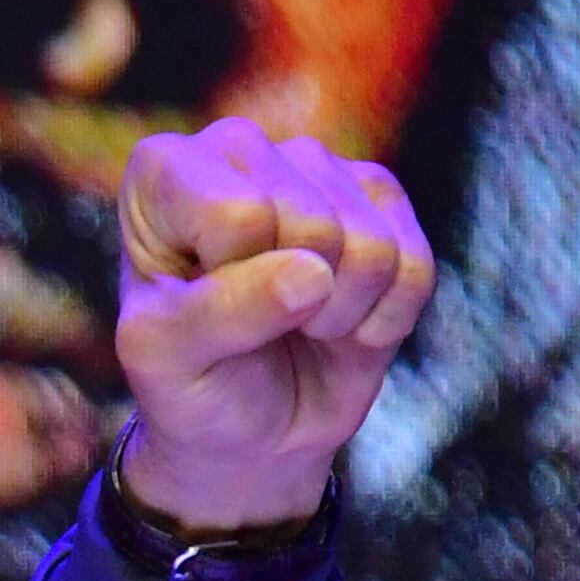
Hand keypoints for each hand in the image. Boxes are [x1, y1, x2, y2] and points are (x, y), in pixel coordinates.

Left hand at [111, 118, 435, 530]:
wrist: (246, 431)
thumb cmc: (189, 383)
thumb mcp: (168, 362)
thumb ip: (221, 312)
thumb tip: (313, 274)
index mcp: (164, 171)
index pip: (239, 213)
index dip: (234, 282)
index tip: (196, 308)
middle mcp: (243, 149)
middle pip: (312, 223)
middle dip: (291, 303)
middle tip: (253, 326)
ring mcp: (319, 168)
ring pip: (371, 244)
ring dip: (337, 315)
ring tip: (295, 324)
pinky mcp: (382, 202)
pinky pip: (415, 268)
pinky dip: (382, 322)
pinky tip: (340, 325)